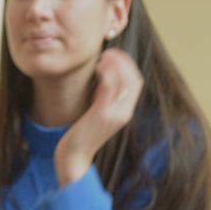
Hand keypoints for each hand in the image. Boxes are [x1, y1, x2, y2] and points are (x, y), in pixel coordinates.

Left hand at [53, 48, 143, 186]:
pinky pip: (111, 88)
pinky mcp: (102, 115)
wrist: (74, 157)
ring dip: (115, 64)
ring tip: (103, 57)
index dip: (128, 65)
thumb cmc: (81, 134)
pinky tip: (97, 68)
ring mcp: (115, 115)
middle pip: (134, 79)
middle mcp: (124, 113)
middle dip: (124, 61)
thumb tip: (104, 80)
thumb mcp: (96, 112)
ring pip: (125, 81)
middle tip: (109, 52)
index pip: (136, 82)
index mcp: (125, 112)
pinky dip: (106, 73)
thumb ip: (103, 97)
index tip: (114, 55)